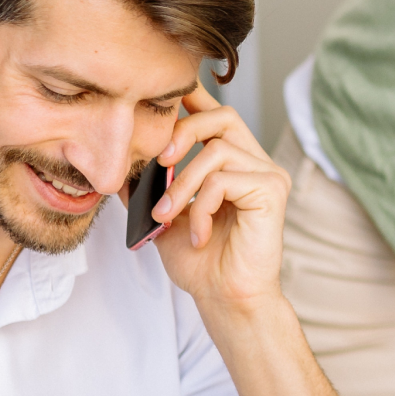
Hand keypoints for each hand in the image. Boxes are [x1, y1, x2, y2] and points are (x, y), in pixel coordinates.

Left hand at [148, 82, 292, 310]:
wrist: (225, 299)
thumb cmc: (201, 263)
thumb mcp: (164, 215)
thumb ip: (150, 185)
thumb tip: (122, 161)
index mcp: (235, 163)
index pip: (216, 115)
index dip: (192, 97)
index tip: (162, 95)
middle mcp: (257, 163)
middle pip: (222, 116)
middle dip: (182, 132)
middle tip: (158, 162)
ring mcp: (268, 175)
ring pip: (218, 150)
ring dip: (182, 183)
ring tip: (166, 215)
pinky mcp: (272, 192)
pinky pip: (225, 180)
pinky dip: (201, 207)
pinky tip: (198, 234)